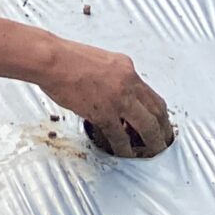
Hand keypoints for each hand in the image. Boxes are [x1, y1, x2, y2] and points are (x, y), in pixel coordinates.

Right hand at [38, 41, 172, 159]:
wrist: (51, 59)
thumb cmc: (67, 59)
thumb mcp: (100, 61)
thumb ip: (113, 77)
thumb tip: (116, 95)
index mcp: (126, 67)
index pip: (151, 93)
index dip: (159, 112)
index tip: (159, 122)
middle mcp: (128, 81)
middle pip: (157, 110)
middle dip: (163, 128)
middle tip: (163, 141)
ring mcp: (118, 98)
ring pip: (147, 125)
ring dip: (152, 142)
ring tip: (152, 152)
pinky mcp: (104, 112)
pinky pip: (120, 136)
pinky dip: (125, 148)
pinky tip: (126, 154)